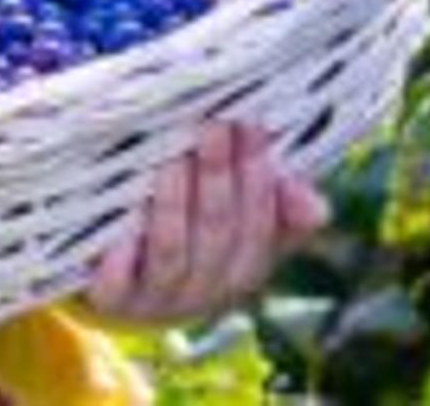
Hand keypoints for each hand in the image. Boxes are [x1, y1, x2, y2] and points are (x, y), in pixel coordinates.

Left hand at [84, 122, 329, 325]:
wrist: (124, 290)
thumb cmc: (189, 235)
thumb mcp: (239, 223)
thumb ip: (278, 207)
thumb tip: (317, 206)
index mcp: (243, 271)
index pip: (260, 226)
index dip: (259, 178)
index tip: (252, 126)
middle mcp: (205, 291)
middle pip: (217, 233)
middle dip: (218, 177)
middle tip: (213, 127)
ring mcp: (157, 299)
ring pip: (172, 253)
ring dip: (174, 204)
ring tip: (171, 160)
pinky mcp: (112, 303)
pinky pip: (118, 287)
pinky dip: (120, 260)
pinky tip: (121, 231)